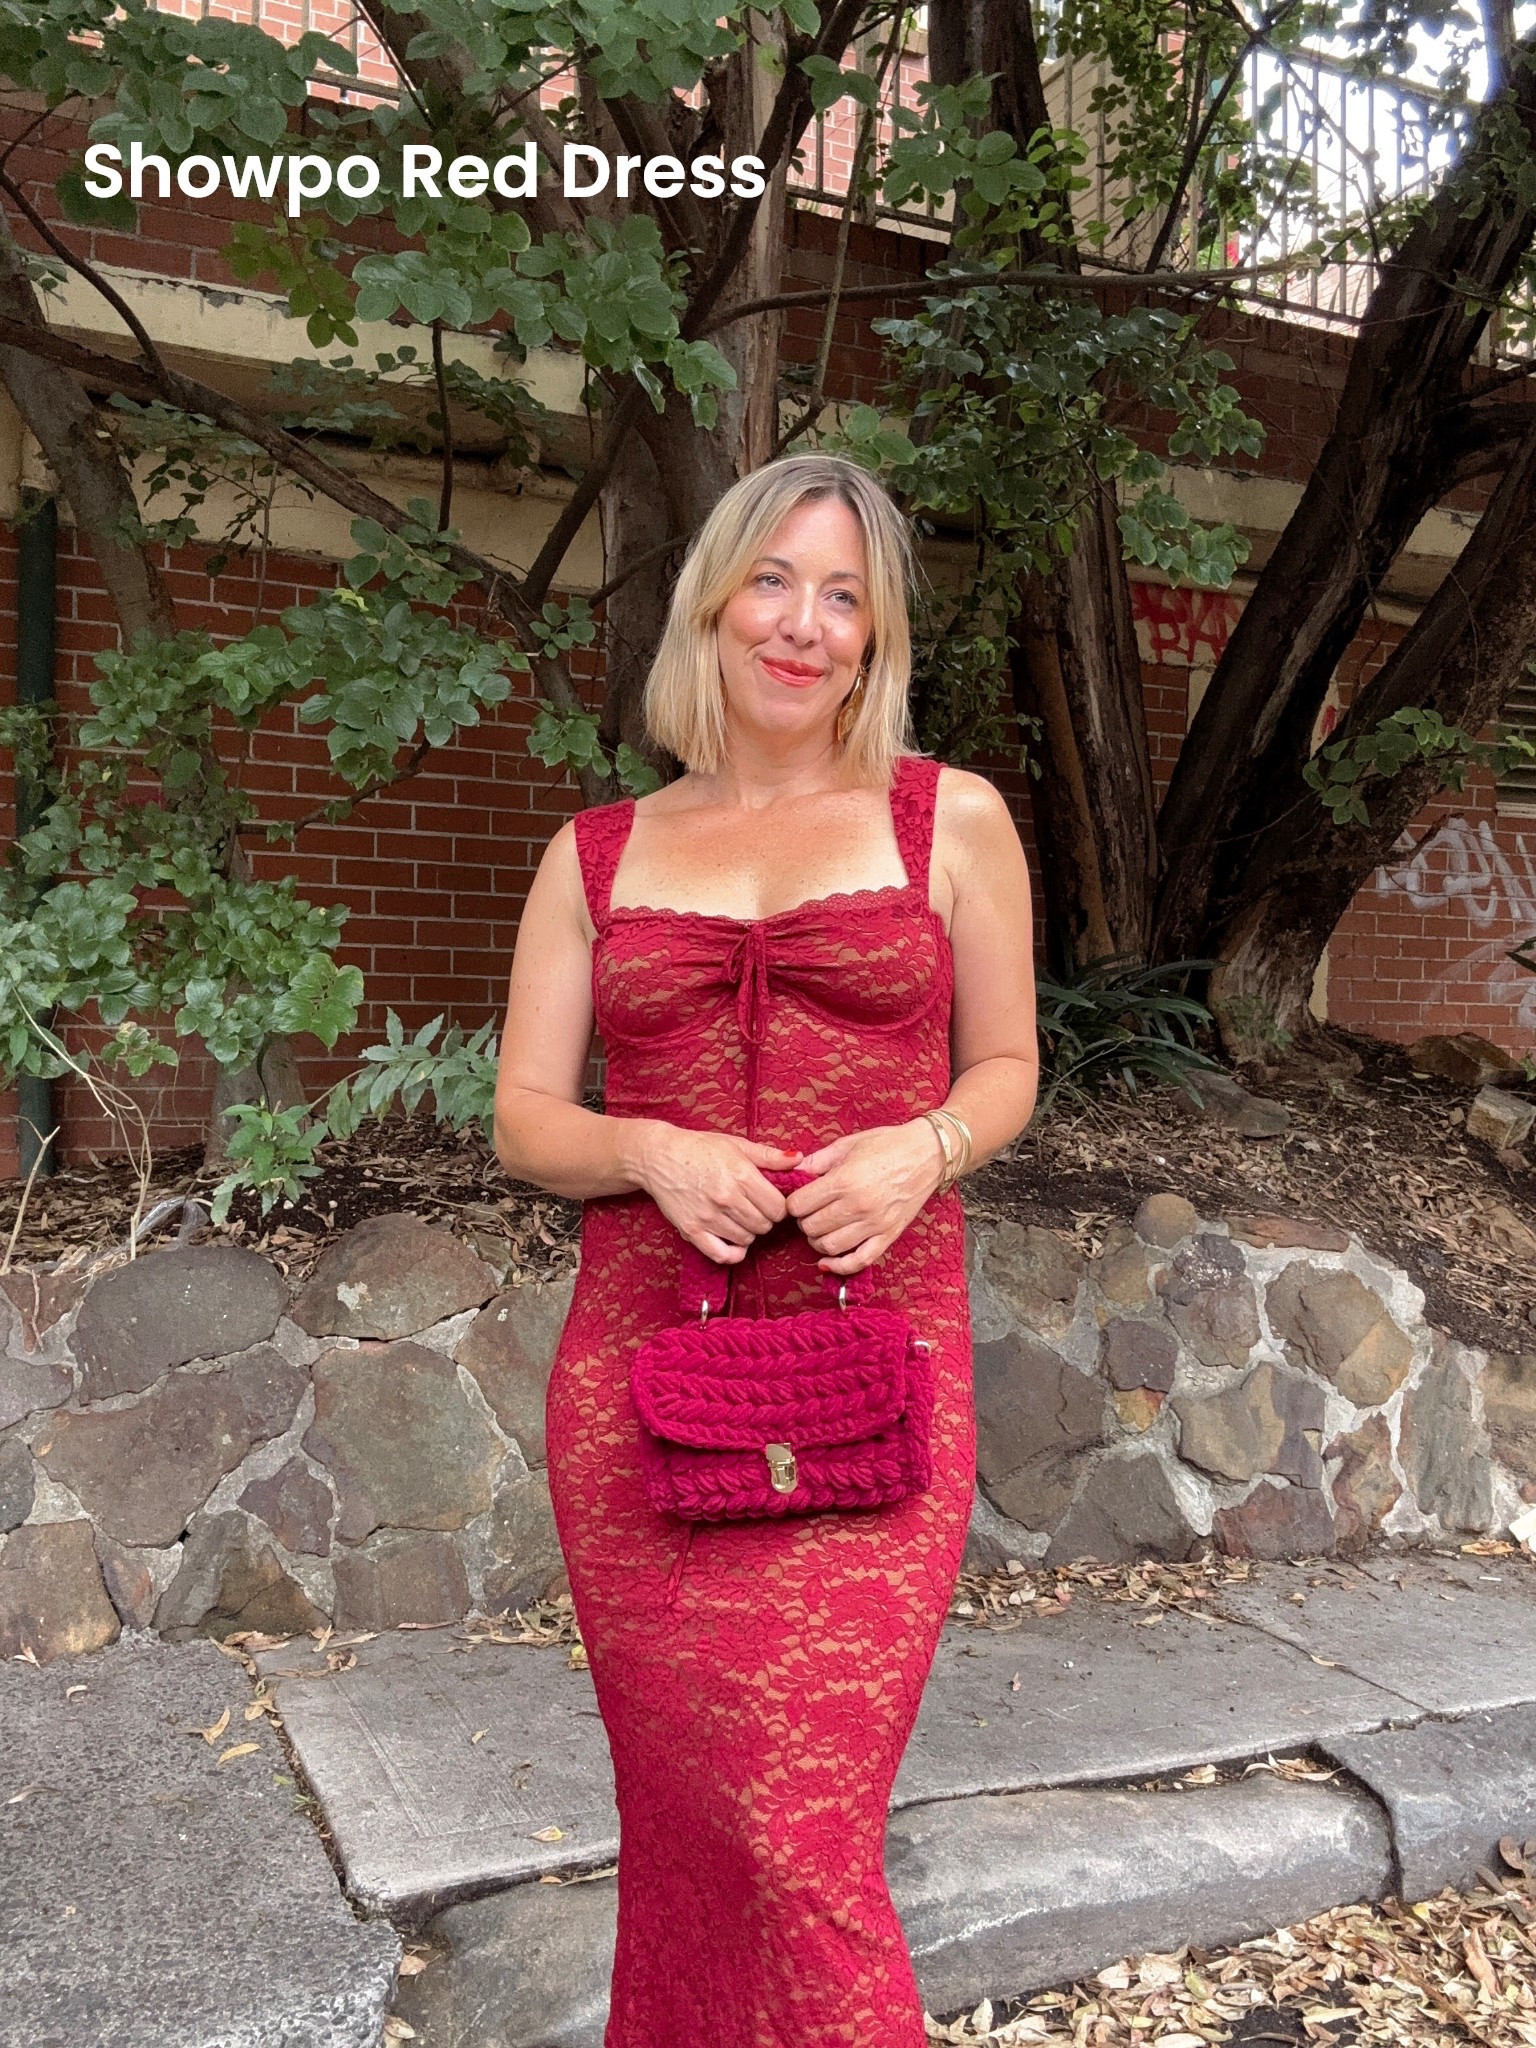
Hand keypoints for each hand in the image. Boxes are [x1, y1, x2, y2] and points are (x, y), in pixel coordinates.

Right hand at [635, 1124, 801, 1264]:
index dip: (779, 1206)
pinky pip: (722, 1255)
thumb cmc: (699, 1148)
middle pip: (764, 1225)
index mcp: (741, 1175)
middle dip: (764, 1218)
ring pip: (747, 1239)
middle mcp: (727, 1198)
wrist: (658, 1156)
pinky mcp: (692, 1230)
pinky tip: (734, 1241)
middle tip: (755, 1208)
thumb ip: (769, 1156)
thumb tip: (799, 1160)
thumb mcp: (737, 1145)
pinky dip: (734, 1253)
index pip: (778, 1208)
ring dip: (748, 1231)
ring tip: (740, 1218)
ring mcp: (709, 1217)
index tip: (771, 1201)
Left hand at [784, 1120, 944, 1275]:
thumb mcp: (848, 1144)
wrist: (928, 1154)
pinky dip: (839, 1266)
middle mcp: (857, 1206)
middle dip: (804, 1220)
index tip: (799, 1199)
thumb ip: (818, 1161)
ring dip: (817, 1241)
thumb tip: (794, 1172)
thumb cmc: (888, 1145)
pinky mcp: (888, 1236)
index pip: (799, 1205)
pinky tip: (827, 1262)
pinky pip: (859, 1261)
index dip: (793, 1203)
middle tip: (810, 1212)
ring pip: (829, 1246)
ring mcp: (874, 1224)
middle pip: (811, 1227)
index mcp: (844, 1180)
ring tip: (821, 1228)